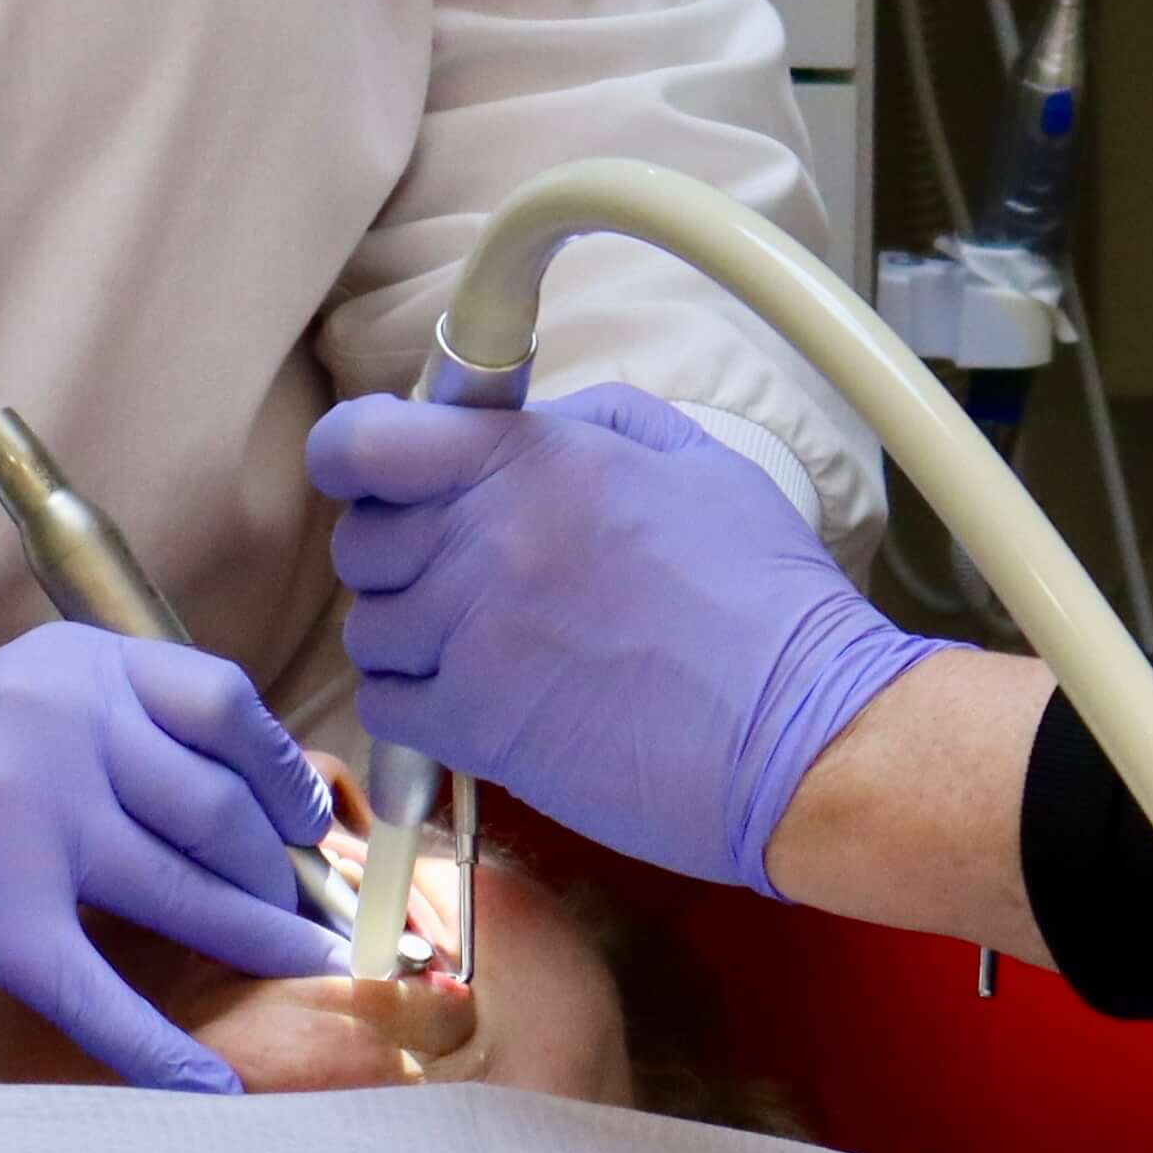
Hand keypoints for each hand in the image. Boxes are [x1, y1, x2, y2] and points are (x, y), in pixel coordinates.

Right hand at [0, 628, 342, 1092]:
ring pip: (184, 890)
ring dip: (258, 940)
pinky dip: (166, 1051)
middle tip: (309, 914)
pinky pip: (106, 994)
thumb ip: (121, 731)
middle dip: (276, 870)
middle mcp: (54, 722)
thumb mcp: (21, 713)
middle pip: (216, 803)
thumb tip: (257, 802)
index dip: (281, 768)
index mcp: (70, 664)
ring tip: (302, 966)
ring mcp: (24, 816)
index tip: (310, 823)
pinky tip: (213, 1089)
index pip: (222, 699)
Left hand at [311, 383, 935, 896]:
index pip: (365, 441)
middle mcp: (485, 537)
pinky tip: (476, 701)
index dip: (352, 456)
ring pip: (368, 628)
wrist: (800, 728)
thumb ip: (594, 424)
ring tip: (484, 646)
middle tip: (462, 572)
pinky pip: (385, 707)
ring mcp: (471, 634)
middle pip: (362, 539)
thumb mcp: (694, 462)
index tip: (371, 474)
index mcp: (531, 460)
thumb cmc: (767, 599)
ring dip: (410, 637)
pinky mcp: (475, 725)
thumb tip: (529, 424)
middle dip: (398, 554)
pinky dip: (414, 706)